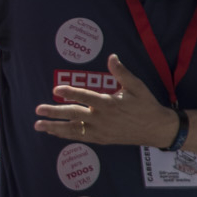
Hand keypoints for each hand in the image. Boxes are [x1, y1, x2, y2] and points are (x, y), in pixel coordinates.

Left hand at [35, 54, 179, 147]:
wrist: (157, 129)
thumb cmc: (146, 105)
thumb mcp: (137, 87)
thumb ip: (121, 73)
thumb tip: (112, 57)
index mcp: (109, 104)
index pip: (86, 97)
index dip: (70, 93)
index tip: (56, 90)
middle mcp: (102, 118)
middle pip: (74, 115)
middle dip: (54, 112)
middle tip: (38, 110)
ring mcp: (101, 130)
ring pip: (74, 129)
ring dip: (55, 127)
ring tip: (38, 125)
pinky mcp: (102, 139)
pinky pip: (81, 137)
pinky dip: (66, 135)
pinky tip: (53, 132)